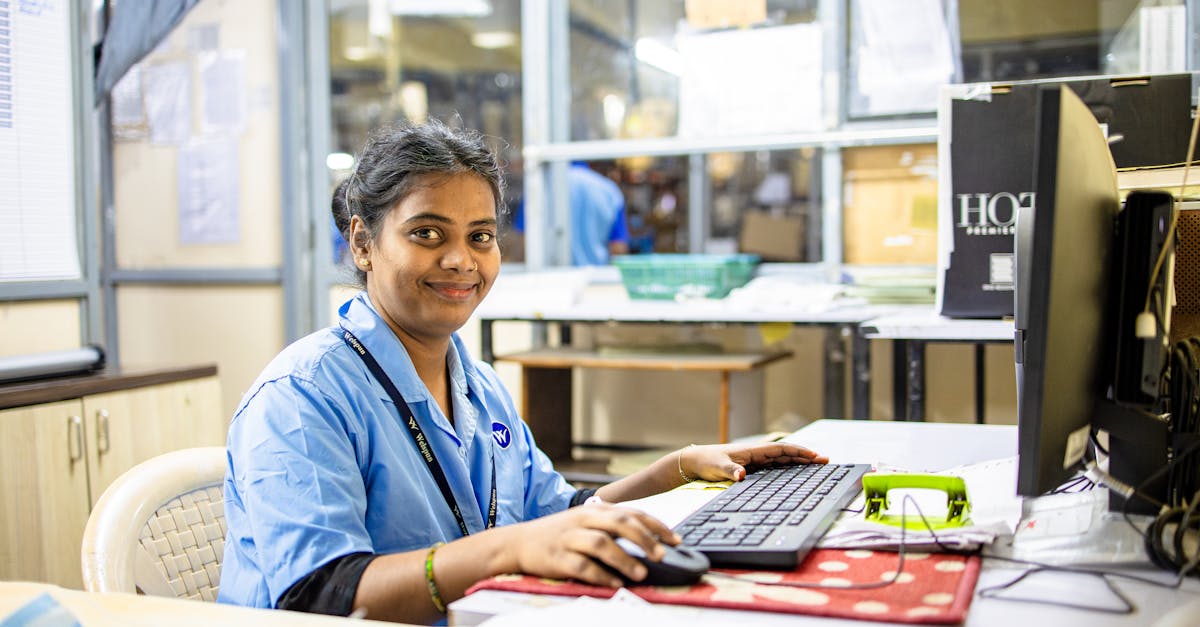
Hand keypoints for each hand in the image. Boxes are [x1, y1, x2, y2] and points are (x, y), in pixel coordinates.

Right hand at [506, 503, 678, 587]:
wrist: (518, 542)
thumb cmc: (559, 534)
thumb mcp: (586, 522)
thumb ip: (613, 525)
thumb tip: (651, 538)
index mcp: (595, 510)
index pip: (631, 513)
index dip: (656, 526)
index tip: (676, 540)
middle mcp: (583, 520)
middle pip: (619, 523)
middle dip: (644, 539)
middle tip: (662, 555)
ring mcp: (569, 538)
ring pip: (601, 544)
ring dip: (624, 559)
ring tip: (641, 573)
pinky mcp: (557, 557)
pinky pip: (582, 566)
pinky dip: (600, 575)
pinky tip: (614, 584)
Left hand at [680, 442, 828, 482]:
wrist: (694, 461)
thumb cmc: (706, 462)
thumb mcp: (717, 467)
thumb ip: (730, 470)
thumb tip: (742, 475)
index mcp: (752, 450)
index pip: (781, 449)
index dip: (799, 452)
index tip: (815, 456)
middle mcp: (756, 454)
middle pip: (786, 453)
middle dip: (805, 456)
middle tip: (825, 461)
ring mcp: (754, 460)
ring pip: (782, 460)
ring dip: (798, 461)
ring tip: (817, 466)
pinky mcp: (751, 467)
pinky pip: (774, 467)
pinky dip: (787, 468)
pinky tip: (796, 473)